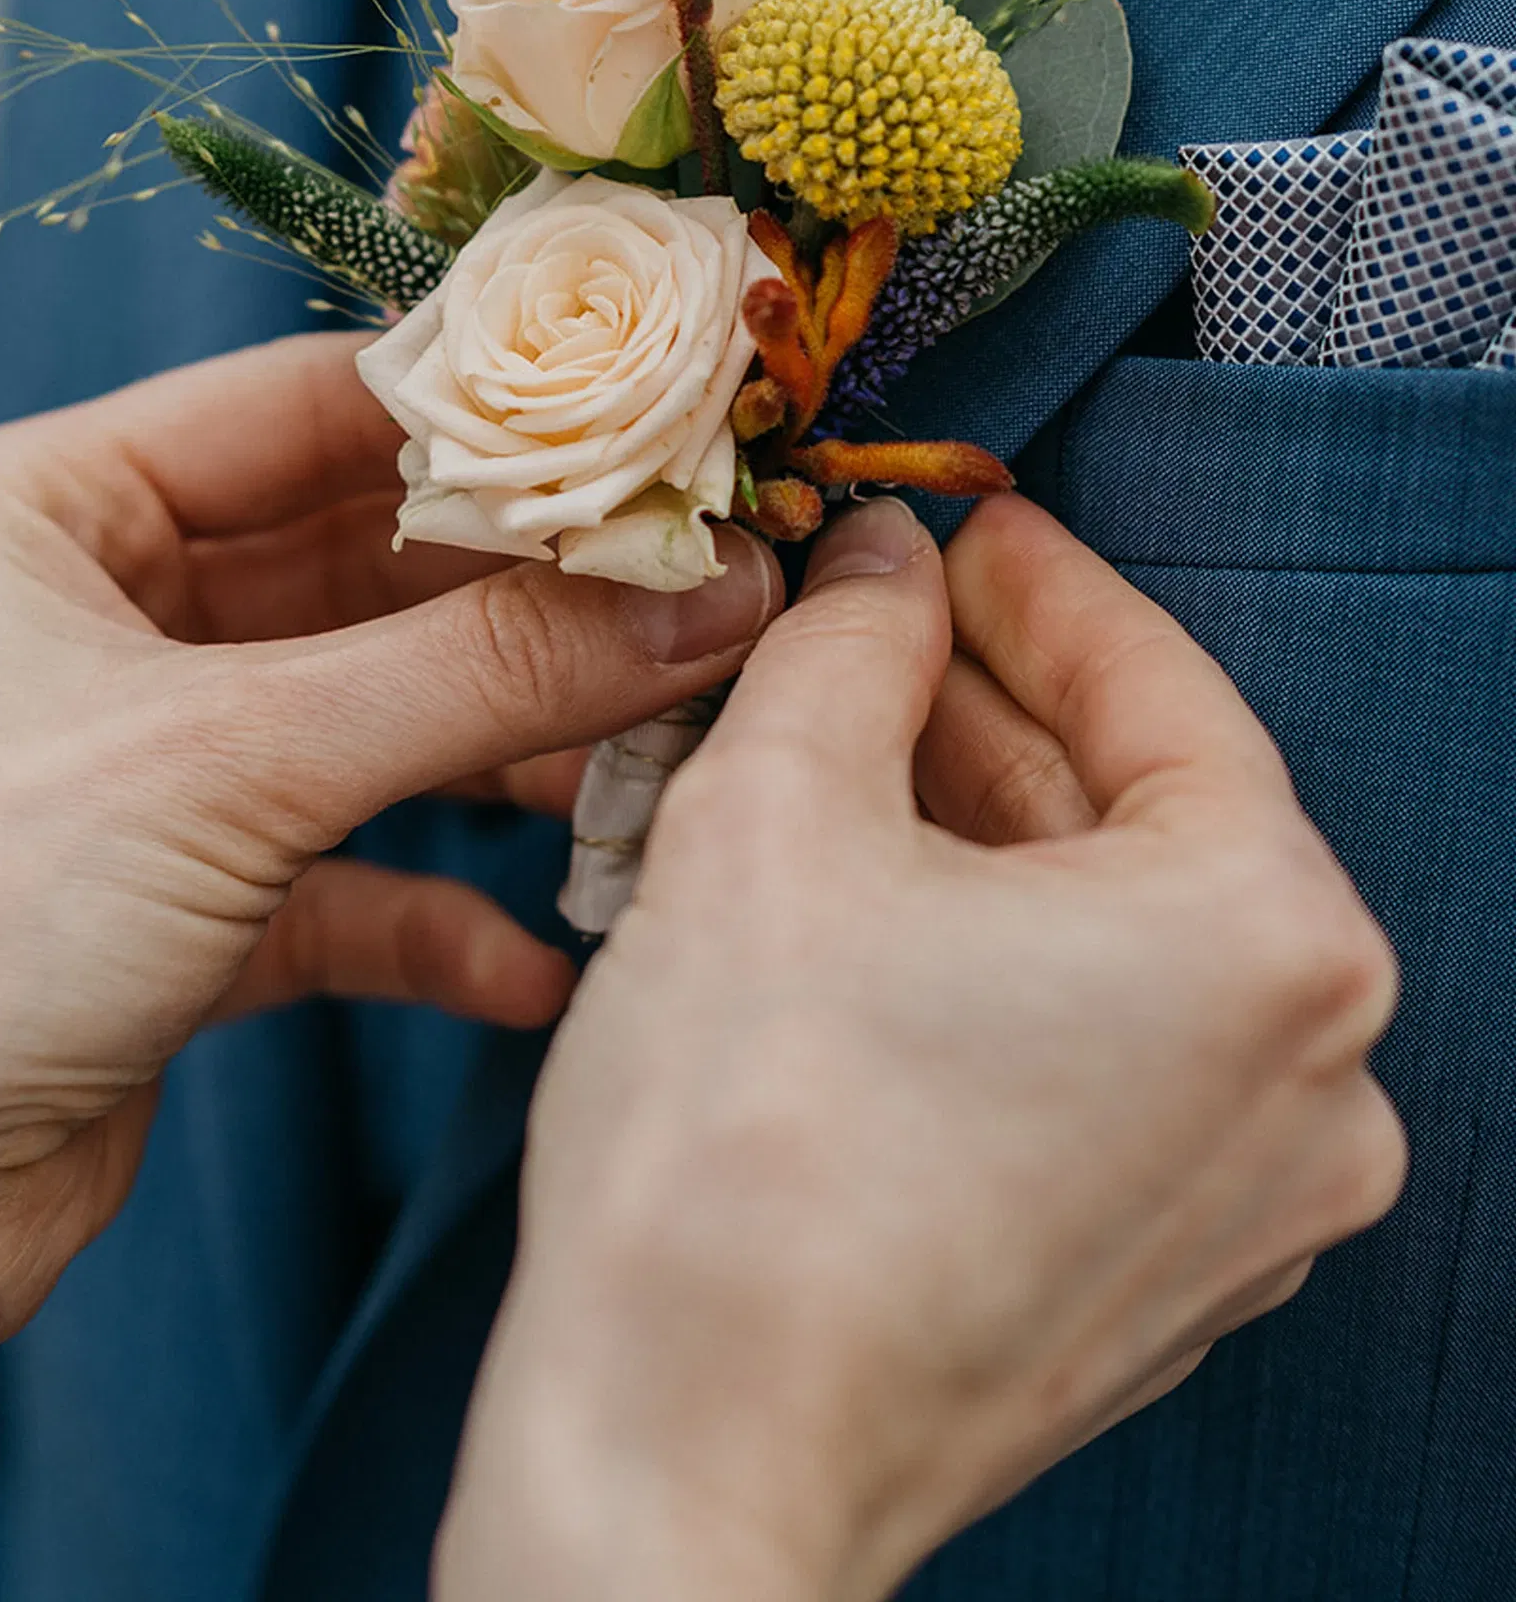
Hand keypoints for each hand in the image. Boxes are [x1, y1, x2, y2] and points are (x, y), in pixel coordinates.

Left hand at [0, 333, 780, 1597]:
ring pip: (359, 716)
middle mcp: (79, 611)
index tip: (655, 434)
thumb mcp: (239, 763)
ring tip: (641, 770)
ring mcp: (126, 757)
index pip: (301, 407)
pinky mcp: (165, 897)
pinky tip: (524, 966)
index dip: (486, 419)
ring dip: (496, 751)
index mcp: (40, 504)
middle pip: (352, 565)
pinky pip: (334, 868)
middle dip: (520, 601)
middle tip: (692, 601)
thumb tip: (707, 596)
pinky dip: (429, 909)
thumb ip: (483, 673)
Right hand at [438, 495, 1403, 1601]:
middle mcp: (1313, 1081)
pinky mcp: (1157, 1273)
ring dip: (962, 842)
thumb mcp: (770, 815)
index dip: (1031, 585)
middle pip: (1127, 820)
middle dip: (973, 718)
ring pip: (1099, 942)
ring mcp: (1247, 1199)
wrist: (683, 1469)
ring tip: (818, 770)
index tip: (950, 525)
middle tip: (849, 637)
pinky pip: (1085, 1053)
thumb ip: (847, 646)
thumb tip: (873, 565)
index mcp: (1266, 943)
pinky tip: (849, 920)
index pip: (1156, 688)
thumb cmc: (735, 1148)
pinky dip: (982, 967)